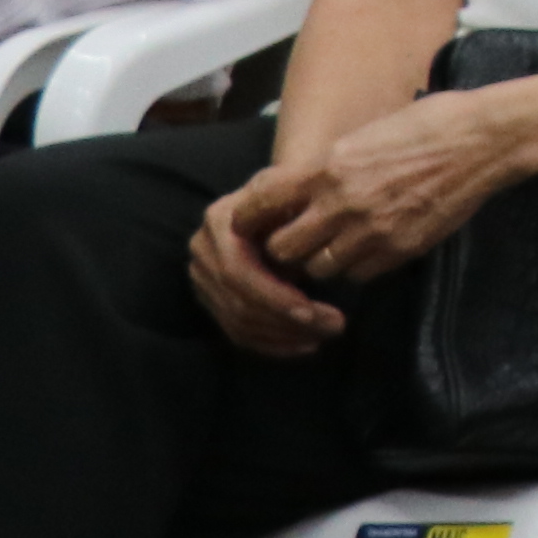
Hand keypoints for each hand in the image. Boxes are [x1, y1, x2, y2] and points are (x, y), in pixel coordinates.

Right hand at [188, 161, 354, 356]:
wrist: (278, 195)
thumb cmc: (296, 193)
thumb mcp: (297, 194)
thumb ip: (297, 223)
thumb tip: (307, 256)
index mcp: (220, 221)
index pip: (238, 273)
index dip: (274, 297)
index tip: (312, 312)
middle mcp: (203, 249)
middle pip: (238, 302)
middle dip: (286, 321)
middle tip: (334, 326)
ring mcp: (203, 275)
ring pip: (238, 321)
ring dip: (284, 335)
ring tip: (325, 334)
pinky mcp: (212, 296)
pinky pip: (236, 330)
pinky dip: (272, 343)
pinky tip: (304, 344)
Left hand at [260, 78, 537, 288]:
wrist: (484, 140)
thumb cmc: (428, 124)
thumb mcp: (365, 135)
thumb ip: (329, 166)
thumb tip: (300, 186)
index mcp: (329, 167)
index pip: (263, 203)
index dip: (251, 218)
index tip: (254, 222)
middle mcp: (343, 203)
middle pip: (284, 249)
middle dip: (287, 246)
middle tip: (299, 239)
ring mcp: (373, 230)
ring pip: (319, 269)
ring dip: (322, 260)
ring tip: (336, 245)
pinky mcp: (402, 249)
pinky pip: (359, 275)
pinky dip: (357, 267)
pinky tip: (369, 248)